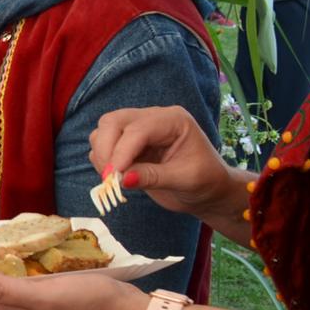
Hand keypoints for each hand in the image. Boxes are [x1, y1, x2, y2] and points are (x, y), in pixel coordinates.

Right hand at [88, 106, 242, 224]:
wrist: (207, 190)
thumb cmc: (204, 181)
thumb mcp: (185, 180)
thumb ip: (153, 177)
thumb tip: (121, 179)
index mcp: (173, 121)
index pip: (138, 129)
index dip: (122, 151)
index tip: (114, 177)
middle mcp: (153, 119)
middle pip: (113, 121)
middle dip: (106, 149)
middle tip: (109, 177)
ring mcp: (138, 130)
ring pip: (103, 130)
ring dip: (101, 154)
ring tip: (113, 178)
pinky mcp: (127, 144)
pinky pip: (102, 145)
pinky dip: (101, 160)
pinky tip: (115, 177)